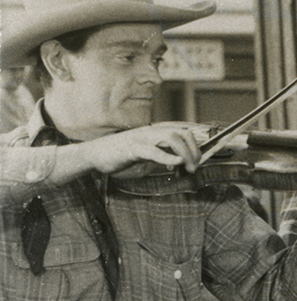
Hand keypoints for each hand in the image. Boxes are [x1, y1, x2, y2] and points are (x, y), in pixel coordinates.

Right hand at [88, 123, 204, 174]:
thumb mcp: (146, 153)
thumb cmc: (120, 154)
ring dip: (185, 154)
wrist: (94, 154)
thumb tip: (179, 162)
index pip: (183, 132)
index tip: (197, 162)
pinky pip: (152, 150)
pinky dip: (167, 156)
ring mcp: (141, 139)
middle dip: (193, 150)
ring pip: (171, 138)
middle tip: (194, 168)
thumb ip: (162, 154)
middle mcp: (150, 132)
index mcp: (154, 133)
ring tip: (188, 168)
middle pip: (181, 133)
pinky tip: (176, 163)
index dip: (195, 146)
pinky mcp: (131, 148)